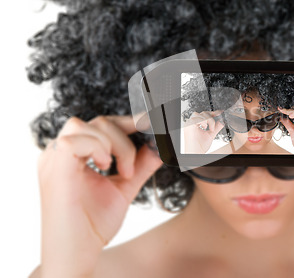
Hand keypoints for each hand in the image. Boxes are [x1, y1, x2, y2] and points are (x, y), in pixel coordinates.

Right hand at [37, 115, 162, 276]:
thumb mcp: (124, 188)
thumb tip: (158, 146)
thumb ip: (140, 166)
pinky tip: (105, 167)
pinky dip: (96, 148)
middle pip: (97, 122)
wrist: (77, 254)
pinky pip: (71, 141)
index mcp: (75, 156)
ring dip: (112, 144)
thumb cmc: (93, 225)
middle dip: (125, 136)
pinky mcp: (54, 171)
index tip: (150, 123)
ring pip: (84, 125)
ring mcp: (54, 161)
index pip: (101, 125)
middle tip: (132, 168)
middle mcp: (61, 154)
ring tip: (121, 171)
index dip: (127, 121)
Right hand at [183, 110, 224, 153]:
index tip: (220, 112)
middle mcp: (192, 123)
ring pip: (201, 114)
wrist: (196, 153)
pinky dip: (203, 121)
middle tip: (213, 127)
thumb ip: (216, 127)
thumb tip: (222, 121)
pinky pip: (197, 118)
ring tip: (209, 129)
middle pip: (203, 113)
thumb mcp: (211, 134)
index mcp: (196, 124)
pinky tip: (205, 127)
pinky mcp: (189, 125)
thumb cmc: (200, 146)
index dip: (213, 113)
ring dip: (208, 120)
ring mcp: (190, 124)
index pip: (204, 114)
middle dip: (211, 118)